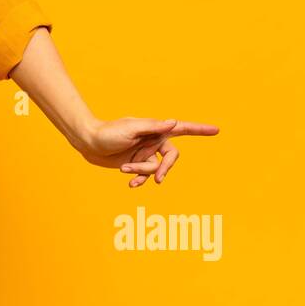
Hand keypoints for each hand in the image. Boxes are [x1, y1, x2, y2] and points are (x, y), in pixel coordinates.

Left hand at [77, 116, 219, 186]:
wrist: (88, 143)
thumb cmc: (108, 132)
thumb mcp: (130, 128)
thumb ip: (153, 127)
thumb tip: (174, 122)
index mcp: (155, 129)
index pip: (182, 128)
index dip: (199, 130)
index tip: (216, 130)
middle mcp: (153, 140)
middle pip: (170, 157)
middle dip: (164, 168)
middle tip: (158, 179)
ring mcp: (145, 153)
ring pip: (155, 169)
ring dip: (142, 172)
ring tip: (125, 170)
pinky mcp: (136, 164)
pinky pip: (145, 176)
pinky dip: (139, 179)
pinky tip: (130, 183)